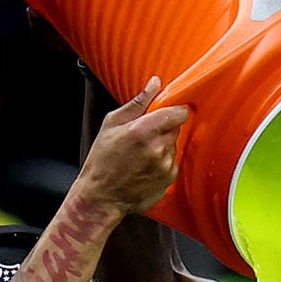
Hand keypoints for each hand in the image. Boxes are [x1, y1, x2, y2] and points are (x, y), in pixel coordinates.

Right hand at [77, 83, 186, 218]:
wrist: (101, 198)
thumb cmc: (101, 161)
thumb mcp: (112, 124)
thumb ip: (138, 102)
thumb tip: (155, 83)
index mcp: (144, 130)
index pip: (179, 112)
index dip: (174, 110)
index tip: (166, 113)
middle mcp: (159, 148)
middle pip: (175, 128)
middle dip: (163, 129)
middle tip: (143, 137)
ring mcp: (165, 165)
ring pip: (173, 146)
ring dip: (162, 147)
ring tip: (141, 156)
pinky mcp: (169, 180)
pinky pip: (172, 163)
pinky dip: (163, 163)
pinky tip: (145, 168)